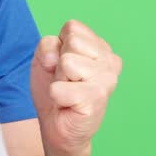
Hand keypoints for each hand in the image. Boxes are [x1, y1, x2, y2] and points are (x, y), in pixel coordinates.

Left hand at [30, 20, 122, 155]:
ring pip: (67, 61)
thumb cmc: (55, 92)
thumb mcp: (44, 60)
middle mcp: (110, 61)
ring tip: (68, 93)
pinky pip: (59, 88)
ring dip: (59, 80)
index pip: (72, 27)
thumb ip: (47, 45)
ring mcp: (107, 79)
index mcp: (101, 48)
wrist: (57, 128)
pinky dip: (56, 97)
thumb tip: (56, 58)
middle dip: (59, 63)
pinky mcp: (96, 98)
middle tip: (66, 82)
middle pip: (72, 41)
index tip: (64, 67)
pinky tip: (69, 105)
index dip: (59, 47)